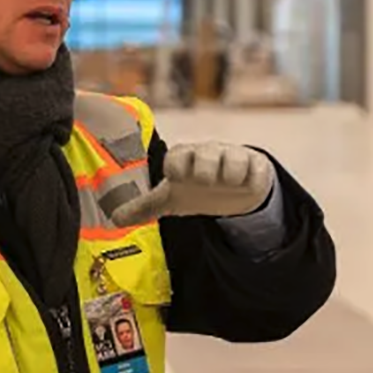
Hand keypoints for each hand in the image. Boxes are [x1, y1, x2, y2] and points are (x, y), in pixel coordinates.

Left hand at [111, 142, 273, 224]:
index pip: (179, 155)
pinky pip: (257, 169)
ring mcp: (232, 156)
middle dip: (205, 168)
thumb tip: (115, 219)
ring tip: (229, 183)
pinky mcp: (255, 163)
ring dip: (231, 174)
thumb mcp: (171, 199)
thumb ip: (145, 208)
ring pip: (234, 159)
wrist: (232, 187)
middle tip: (205, 182)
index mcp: (184, 158)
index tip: (176, 178)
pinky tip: (247, 186)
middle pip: (207, 153)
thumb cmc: (195, 189)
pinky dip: (252, 180)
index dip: (177, 166)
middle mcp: (208, 153)